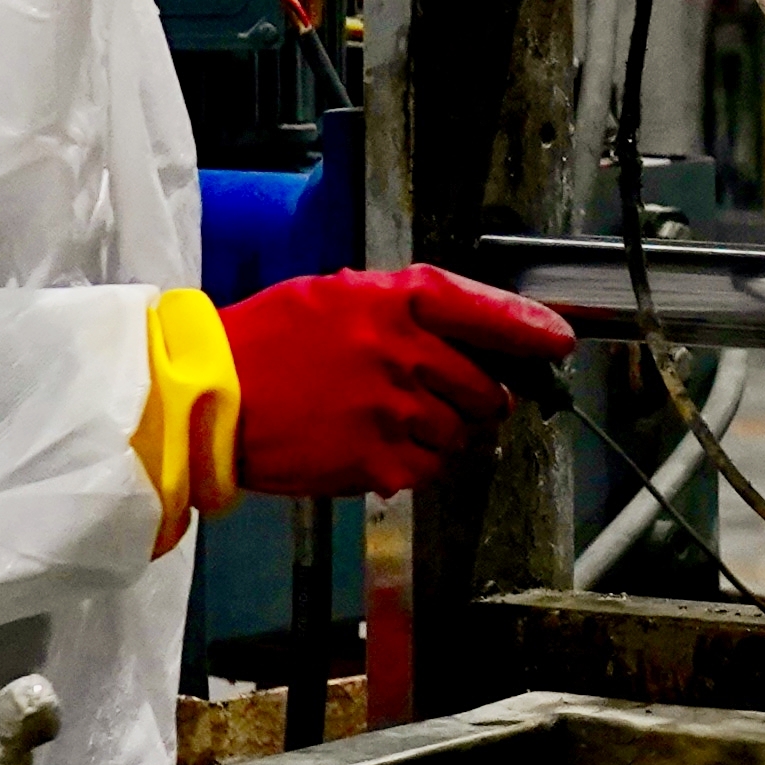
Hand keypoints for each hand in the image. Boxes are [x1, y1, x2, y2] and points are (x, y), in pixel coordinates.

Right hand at [216, 262, 577, 499]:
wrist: (207, 396)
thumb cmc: (269, 340)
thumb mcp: (337, 294)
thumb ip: (405, 307)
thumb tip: (471, 333)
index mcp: (395, 302)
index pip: (485, 311)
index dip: (529, 328)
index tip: (557, 342)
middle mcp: (403, 352)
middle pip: (485, 387)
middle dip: (477, 397)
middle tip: (442, 397)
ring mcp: (393, 411)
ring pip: (460, 433)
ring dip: (442, 433)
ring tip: (391, 422)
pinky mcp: (378, 460)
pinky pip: (429, 470)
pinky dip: (415, 465)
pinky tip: (375, 449)